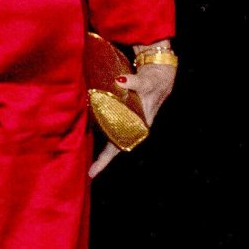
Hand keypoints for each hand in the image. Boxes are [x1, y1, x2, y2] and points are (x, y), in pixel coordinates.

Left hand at [89, 62, 175, 180]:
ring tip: (88, 159)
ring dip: (100, 146)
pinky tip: (90, 131)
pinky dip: (100, 128)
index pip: (119, 147)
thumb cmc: (154, 82)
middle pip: (114, 147)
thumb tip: (121, 81)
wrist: (160, 75)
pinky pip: (110, 125)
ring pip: (111, 137)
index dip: (104, 160)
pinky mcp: (123, 114)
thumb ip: (135, 82)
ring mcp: (128, 122)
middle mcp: (133, 127)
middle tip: (89, 171)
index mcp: (139, 126)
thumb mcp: (146, 82)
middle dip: (102, 159)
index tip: (92, 173)